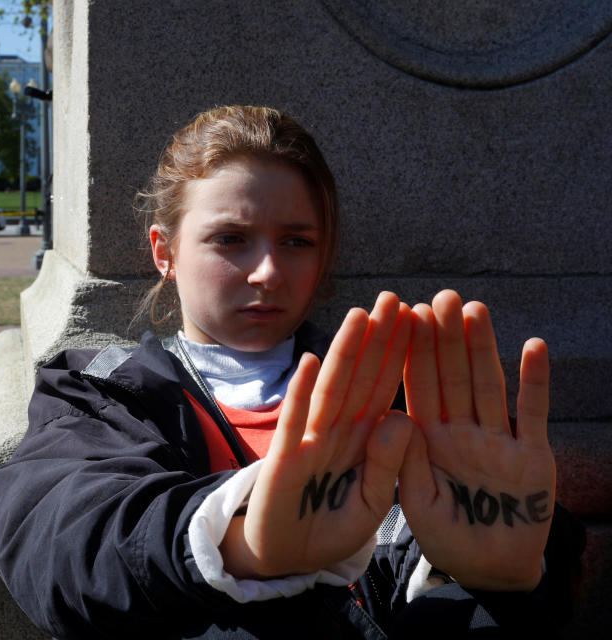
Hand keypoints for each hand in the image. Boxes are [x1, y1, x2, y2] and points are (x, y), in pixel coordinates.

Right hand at [221, 292, 413, 577]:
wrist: (288, 559)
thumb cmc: (331, 527)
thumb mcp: (371, 501)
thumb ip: (388, 463)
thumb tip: (404, 418)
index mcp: (363, 440)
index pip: (385, 389)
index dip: (401, 356)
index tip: (420, 320)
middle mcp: (338, 432)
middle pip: (361, 379)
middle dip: (376, 340)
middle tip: (393, 298)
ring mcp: (310, 442)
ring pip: (331, 390)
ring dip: (345, 354)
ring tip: (359, 317)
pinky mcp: (284, 460)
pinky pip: (296, 423)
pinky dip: (302, 394)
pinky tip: (313, 363)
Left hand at [399, 290, 554, 590]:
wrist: (490, 571)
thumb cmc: (447, 536)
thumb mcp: (416, 502)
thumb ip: (404, 463)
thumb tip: (396, 417)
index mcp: (428, 440)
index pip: (417, 387)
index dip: (410, 352)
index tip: (402, 316)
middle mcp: (462, 432)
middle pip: (452, 376)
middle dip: (445, 337)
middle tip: (440, 296)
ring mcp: (498, 440)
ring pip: (488, 385)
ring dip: (483, 347)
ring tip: (475, 310)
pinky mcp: (532, 456)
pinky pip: (533, 414)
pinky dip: (535, 382)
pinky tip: (534, 346)